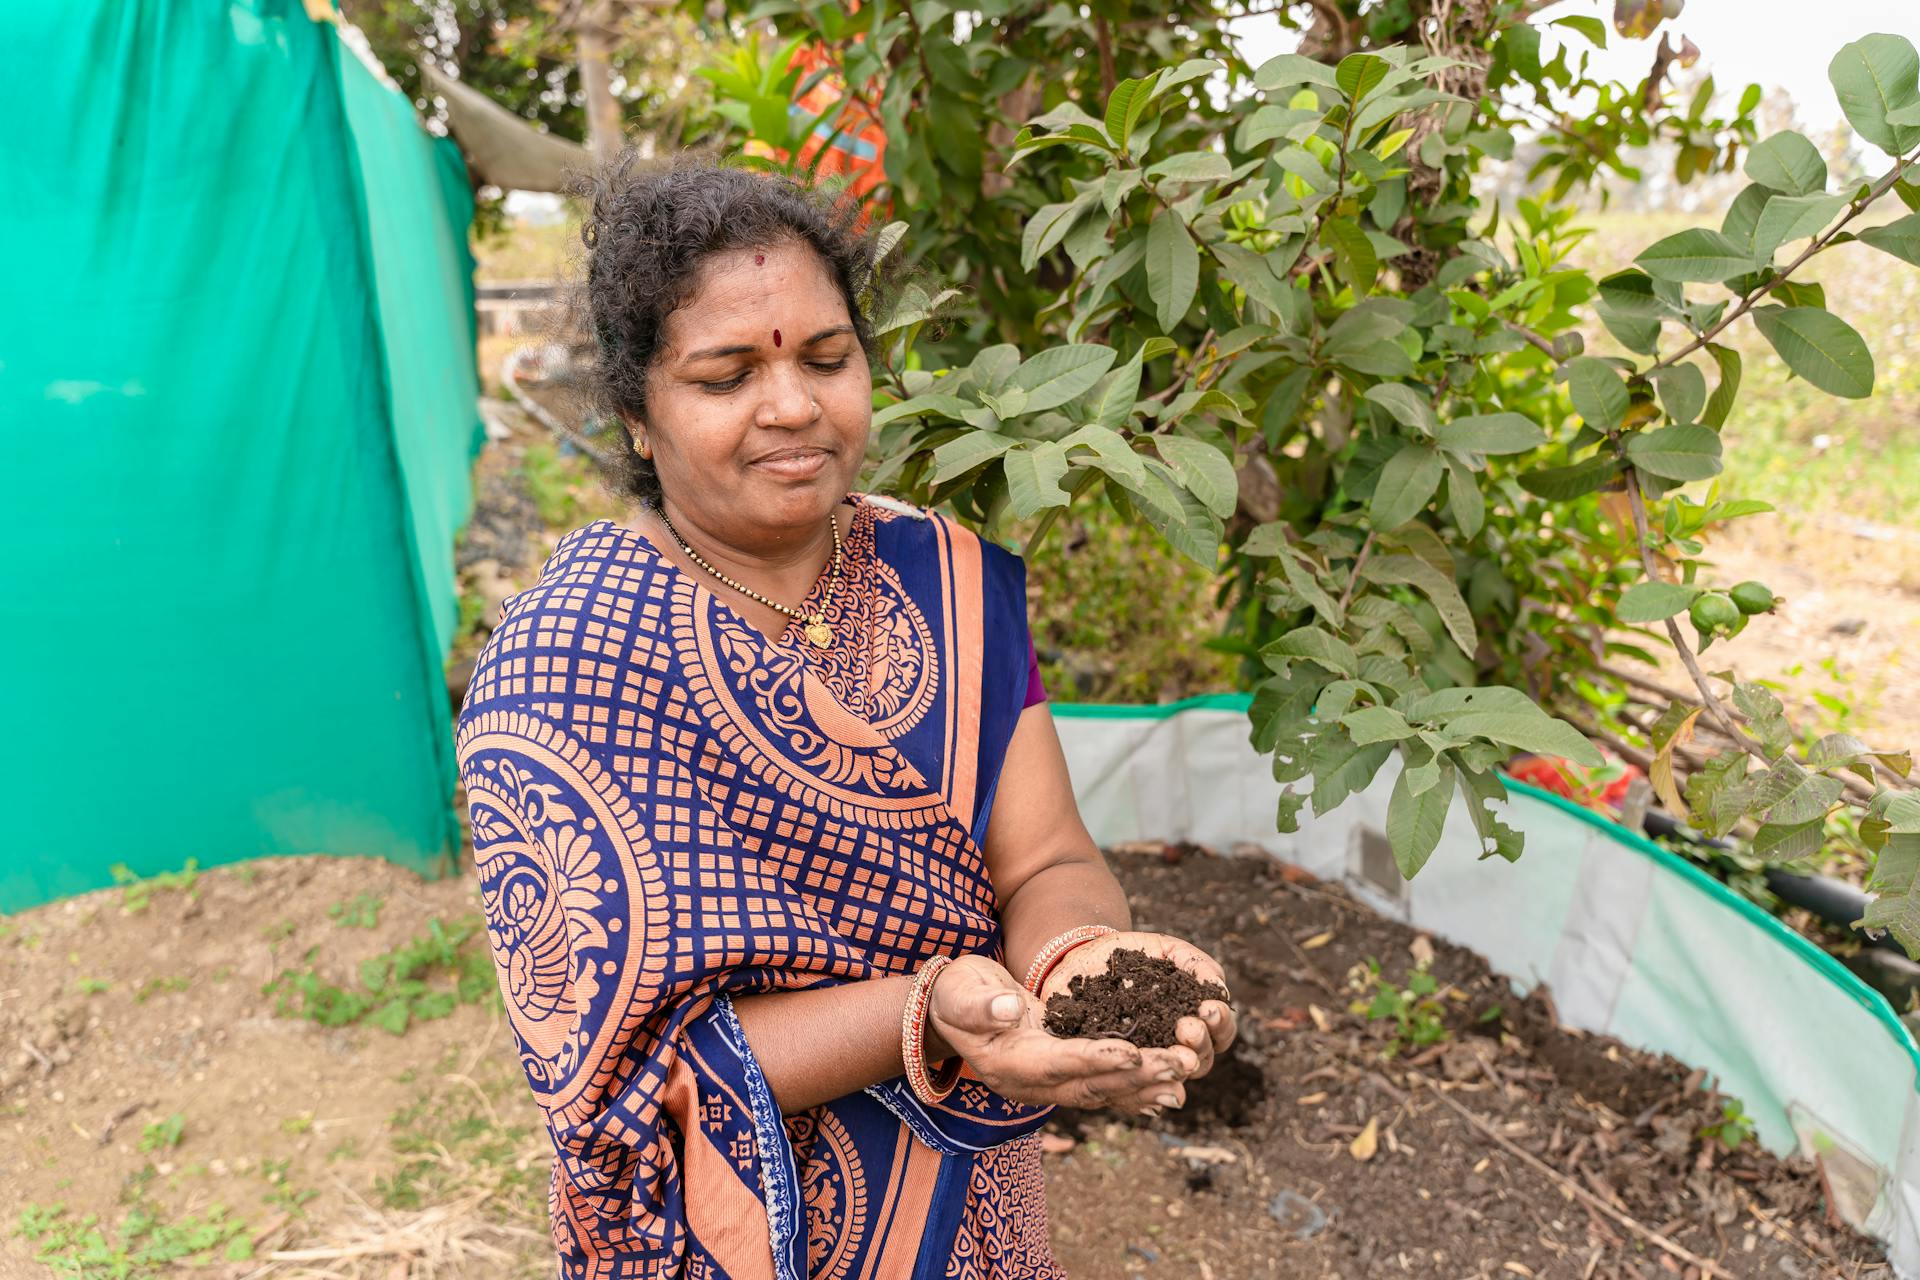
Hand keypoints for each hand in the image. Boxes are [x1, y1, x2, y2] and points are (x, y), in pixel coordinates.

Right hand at [923, 955, 1195, 1114]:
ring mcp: (1047, 1085)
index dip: (1096, 1059)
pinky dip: (1134, 1090)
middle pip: (1090, 1085)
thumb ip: (980, 1003)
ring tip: (1184, 1079)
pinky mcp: (1061, 1076)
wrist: (949, 1014)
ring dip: (1144, 1086)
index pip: (1058, 1063)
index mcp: (1008, 1063)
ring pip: (1102, 1092)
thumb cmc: (955, 994)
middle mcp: (1030, 1084)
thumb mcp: (960, 991)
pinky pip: (1102, 1089)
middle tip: (1179, 1064)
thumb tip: (1007, 1009)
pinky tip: (1166, 1090)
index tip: (1133, 1052)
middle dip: (1137, 1075)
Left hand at [1038, 931, 1236, 1083]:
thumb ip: (1196, 963)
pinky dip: (1139, 1084)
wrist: (1082, 956)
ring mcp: (1143, 1060)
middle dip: (1201, 1044)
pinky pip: (1127, 1086)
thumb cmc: (1132, 954)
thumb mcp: (1167, 950)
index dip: (1220, 1024)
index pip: (1220, 1034)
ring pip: (1170, 1077)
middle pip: (1202, 1061)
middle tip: (1189, 1027)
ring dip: (1176, 1064)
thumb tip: (1219, 987)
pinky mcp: (1110, 1067)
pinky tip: (1138, 1066)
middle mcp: (1172, 1047)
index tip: (1209, 1008)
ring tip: (1174, 1047)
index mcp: (1193, 1021)